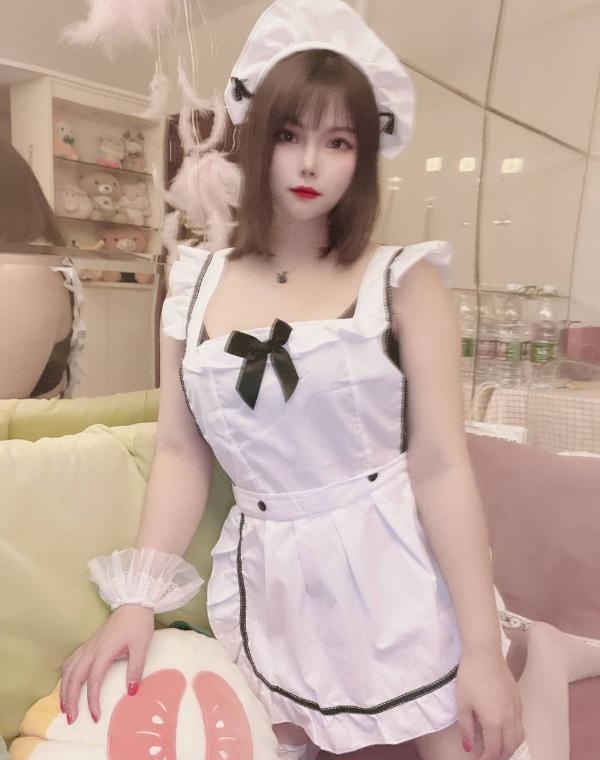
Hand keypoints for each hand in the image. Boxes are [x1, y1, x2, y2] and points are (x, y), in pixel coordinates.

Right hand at [60, 604, 153, 723]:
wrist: (134, 602)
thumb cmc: (138, 624)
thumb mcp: (142, 646)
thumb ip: (136, 669)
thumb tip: (131, 692)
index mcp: (104, 651)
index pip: (93, 680)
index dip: (92, 700)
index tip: (95, 716)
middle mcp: (92, 649)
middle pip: (74, 677)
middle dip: (70, 699)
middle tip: (71, 719)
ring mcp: (89, 645)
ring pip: (69, 669)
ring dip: (64, 688)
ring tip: (64, 706)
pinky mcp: (90, 643)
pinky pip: (71, 661)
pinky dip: (66, 675)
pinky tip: (67, 683)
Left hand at [456, 649, 523, 759]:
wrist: (484, 654)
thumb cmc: (470, 677)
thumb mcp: (463, 704)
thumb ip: (466, 728)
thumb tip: (467, 747)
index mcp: (494, 722)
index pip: (494, 749)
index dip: (487, 758)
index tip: (479, 759)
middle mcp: (509, 719)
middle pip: (510, 747)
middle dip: (500, 755)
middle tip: (490, 756)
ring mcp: (516, 709)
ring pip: (519, 737)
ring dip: (510, 746)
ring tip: (499, 747)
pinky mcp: (518, 699)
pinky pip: (521, 723)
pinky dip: (515, 733)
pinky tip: (506, 729)